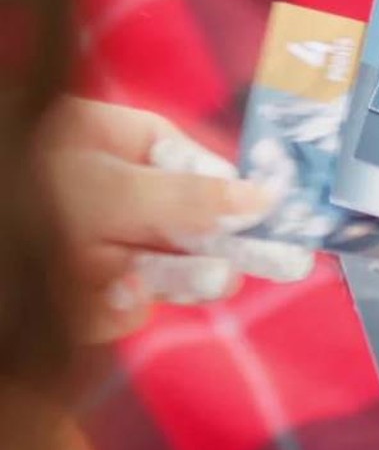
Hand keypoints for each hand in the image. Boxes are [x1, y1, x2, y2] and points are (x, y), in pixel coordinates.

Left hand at [41, 99, 313, 340]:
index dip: (232, 188)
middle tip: (279, 265)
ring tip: (195, 281)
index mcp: (113, 143)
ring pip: (158, 269)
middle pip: (187, 222)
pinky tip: (94, 294)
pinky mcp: (76, 294)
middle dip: (218, 246)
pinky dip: (109, 306)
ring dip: (175, 279)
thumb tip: (264, 197)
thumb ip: (187, 197)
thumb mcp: (107, 184)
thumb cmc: (28, 189)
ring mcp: (94, 245)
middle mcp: (110, 194)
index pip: (190, 161)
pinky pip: (117, 304)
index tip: (274, 212)